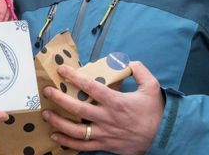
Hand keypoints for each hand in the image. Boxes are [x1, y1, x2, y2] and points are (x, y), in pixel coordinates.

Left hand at [41, 61, 163, 154]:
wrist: (162, 136)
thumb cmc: (156, 112)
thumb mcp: (152, 86)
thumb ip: (140, 71)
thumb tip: (128, 62)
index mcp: (116, 102)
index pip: (91, 87)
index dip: (74, 77)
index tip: (62, 70)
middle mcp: (107, 118)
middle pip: (77, 108)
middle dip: (59, 99)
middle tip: (47, 91)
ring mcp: (104, 133)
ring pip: (76, 130)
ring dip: (58, 122)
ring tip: (46, 114)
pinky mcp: (105, 145)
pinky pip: (82, 146)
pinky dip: (67, 143)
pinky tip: (56, 136)